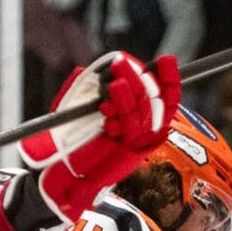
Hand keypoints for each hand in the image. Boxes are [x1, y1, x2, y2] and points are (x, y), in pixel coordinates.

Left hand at [19, 51, 181, 218]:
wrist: (62, 170)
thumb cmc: (72, 136)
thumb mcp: (83, 105)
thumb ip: (91, 85)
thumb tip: (100, 71)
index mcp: (143, 117)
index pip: (168, 97)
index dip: (169, 78)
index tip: (166, 60)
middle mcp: (146, 130)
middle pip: (158, 102)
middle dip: (140, 80)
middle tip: (121, 64)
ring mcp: (138, 142)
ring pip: (144, 114)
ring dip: (128, 96)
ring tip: (113, 84)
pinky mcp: (128, 153)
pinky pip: (130, 130)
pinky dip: (119, 116)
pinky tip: (104, 107)